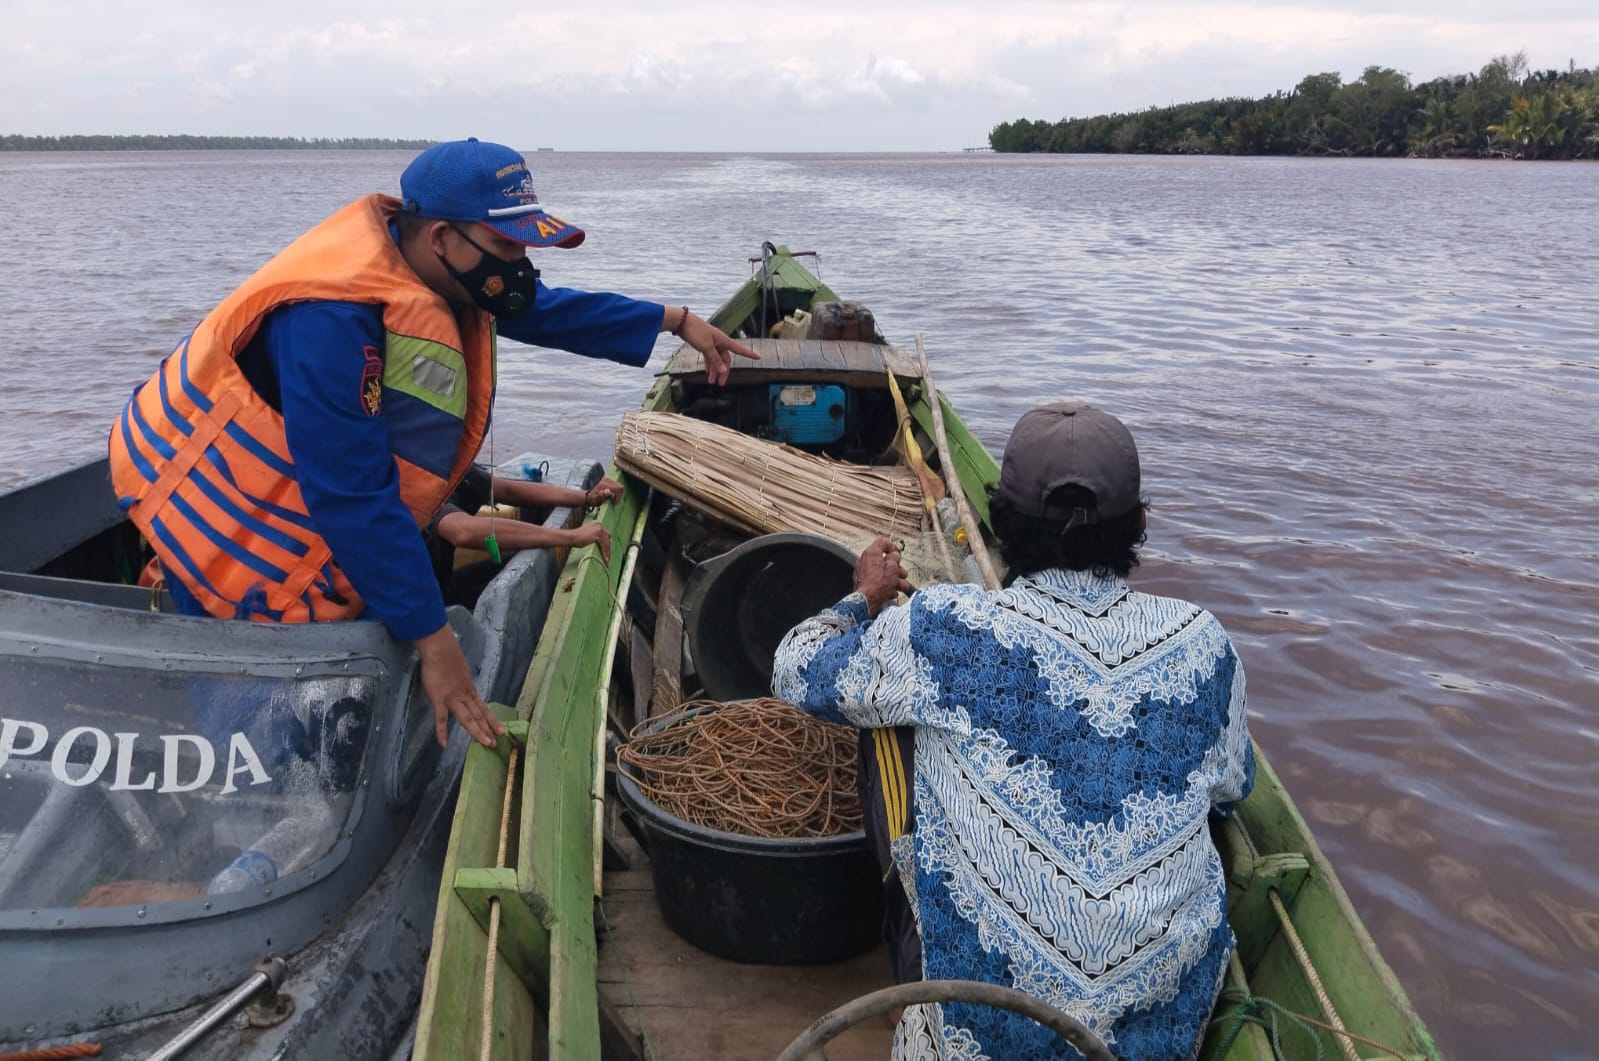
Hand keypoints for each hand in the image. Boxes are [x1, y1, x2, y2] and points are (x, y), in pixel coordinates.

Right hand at [414, 624, 504, 747]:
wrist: (441, 650)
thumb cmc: (448, 657)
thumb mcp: (461, 670)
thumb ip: (462, 680)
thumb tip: (461, 682)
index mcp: (470, 689)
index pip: (483, 708)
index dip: (491, 720)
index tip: (500, 730)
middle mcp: (465, 696)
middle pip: (478, 715)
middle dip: (487, 729)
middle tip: (496, 743)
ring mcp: (453, 698)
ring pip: (467, 718)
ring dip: (477, 731)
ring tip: (485, 744)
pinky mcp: (440, 699)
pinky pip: (441, 718)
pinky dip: (442, 731)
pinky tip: (444, 743)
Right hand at [571, 521, 611, 564]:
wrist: (572, 537)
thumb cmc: (576, 538)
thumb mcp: (588, 536)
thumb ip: (595, 537)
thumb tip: (602, 545)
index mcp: (597, 524)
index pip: (605, 536)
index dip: (607, 545)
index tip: (607, 553)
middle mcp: (600, 525)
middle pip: (607, 539)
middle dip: (608, 549)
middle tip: (609, 558)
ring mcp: (600, 529)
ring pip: (607, 543)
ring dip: (607, 553)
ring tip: (607, 561)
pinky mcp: (599, 534)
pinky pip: (604, 545)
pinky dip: (605, 553)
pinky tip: (606, 560)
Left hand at [583, 477, 623, 507]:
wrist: (588, 496)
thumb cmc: (593, 499)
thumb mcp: (596, 499)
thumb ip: (602, 495)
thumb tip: (608, 491)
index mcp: (604, 484)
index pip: (618, 488)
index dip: (619, 496)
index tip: (615, 503)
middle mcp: (607, 479)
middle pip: (620, 486)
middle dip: (619, 495)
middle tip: (615, 501)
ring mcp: (608, 479)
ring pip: (619, 486)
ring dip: (618, 493)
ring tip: (614, 499)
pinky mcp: (609, 480)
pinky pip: (617, 485)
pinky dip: (617, 491)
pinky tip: (613, 495)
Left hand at [679, 311, 759, 385]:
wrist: (682, 322)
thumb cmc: (696, 331)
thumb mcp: (706, 347)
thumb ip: (715, 359)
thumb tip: (724, 371)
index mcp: (724, 340)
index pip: (739, 349)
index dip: (749, 354)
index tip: (758, 357)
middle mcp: (719, 342)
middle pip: (725, 359)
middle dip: (723, 372)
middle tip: (721, 384)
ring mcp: (712, 343)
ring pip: (716, 360)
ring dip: (714, 371)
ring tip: (711, 382)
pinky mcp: (704, 345)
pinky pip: (709, 357)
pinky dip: (709, 365)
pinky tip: (707, 373)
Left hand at [853, 537, 910, 615]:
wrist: (867, 602)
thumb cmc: (878, 585)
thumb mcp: (892, 568)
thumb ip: (895, 558)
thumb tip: (895, 556)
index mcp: (871, 553)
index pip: (882, 542)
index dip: (892, 547)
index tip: (898, 553)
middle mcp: (864, 561)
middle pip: (883, 560)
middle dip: (896, 568)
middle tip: (902, 573)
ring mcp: (863, 573)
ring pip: (882, 572)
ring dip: (894, 579)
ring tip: (901, 586)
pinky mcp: (863, 584)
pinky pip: (877, 582)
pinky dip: (885, 586)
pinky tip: (892, 592)